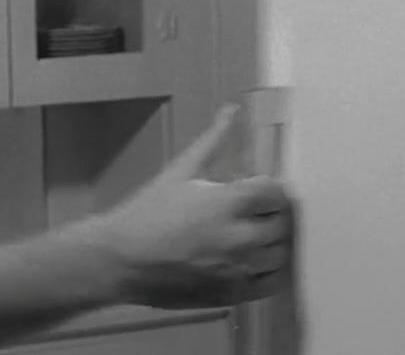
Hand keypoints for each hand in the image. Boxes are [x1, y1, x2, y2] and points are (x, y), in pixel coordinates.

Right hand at [87, 103, 294, 308]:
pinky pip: (270, 282)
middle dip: (271, 213)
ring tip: (252, 235)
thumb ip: (213, 141)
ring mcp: (239, 269)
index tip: (259, 190)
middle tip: (254, 211)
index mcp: (228, 202)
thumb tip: (232, 110)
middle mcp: (241, 237)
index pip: (276, 193)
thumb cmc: (148, 213)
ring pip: (280, 253)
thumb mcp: (180, 171)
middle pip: (282, 223)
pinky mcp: (234, 294)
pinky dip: (268, 271)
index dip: (270, 189)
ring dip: (271, 242)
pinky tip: (251, 261)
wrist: (122, 260)